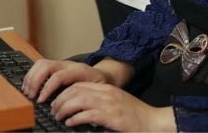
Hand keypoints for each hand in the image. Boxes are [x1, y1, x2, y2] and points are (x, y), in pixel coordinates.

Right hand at [22, 59, 109, 103]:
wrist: (104, 75)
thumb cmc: (100, 86)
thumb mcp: (96, 93)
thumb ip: (84, 98)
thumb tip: (74, 113)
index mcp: (79, 71)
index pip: (58, 76)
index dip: (47, 88)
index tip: (41, 101)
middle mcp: (68, 65)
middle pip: (46, 66)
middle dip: (35, 81)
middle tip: (31, 96)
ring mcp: (62, 64)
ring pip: (41, 63)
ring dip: (32, 77)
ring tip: (28, 91)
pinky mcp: (57, 66)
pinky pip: (41, 65)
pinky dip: (32, 75)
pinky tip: (30, 86)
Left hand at [51, 83, 175, 131]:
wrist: (154, 122)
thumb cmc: (135, 116)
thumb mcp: (116, 103)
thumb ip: (100, 102)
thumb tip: (80, 109)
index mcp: (107, 89)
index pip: (79, 85)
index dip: (64, 92)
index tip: (56, 101)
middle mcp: (106, 93)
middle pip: (76, 90)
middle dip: (61, 100)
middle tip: (54, 110)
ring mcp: (109, 104)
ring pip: (79, 100)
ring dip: (65, 108)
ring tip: (59, 116)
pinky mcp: (111, 117)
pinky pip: (88, 114)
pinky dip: (76, 118)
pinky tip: (70, 123)